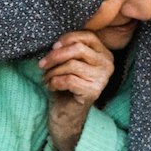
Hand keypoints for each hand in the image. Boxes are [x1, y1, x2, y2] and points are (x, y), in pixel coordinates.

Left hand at [38, 31, 114, 150]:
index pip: (88, 36)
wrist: (66, 114)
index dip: (67, 38)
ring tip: (46, 78)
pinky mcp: (93, 92)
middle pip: (78, 49)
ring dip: (52, 72)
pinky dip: (54, 82)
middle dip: (55, 55)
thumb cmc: (66, 85)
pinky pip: (68, 80)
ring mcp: (102, 79)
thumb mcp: (69, 61)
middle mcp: (108, 64)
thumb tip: (56, 44)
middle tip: (42, 64)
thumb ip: (69, 48)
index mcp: (104, 53)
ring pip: (71, 65)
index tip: (52, 47)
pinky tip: (51, 87)